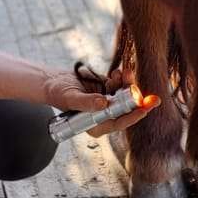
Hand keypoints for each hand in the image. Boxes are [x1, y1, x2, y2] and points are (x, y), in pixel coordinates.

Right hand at [40, 67, 154, 136]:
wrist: (53, 82)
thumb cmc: (58, 94)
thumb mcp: (71, 99)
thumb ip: (86, 103)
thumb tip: (104, 103)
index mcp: (96, 125)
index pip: (119, 123)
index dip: (133, 116)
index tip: (143, 109)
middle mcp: (104, 116)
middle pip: (126, 109)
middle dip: (133, 96)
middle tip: (136, 84)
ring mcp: (106, 102)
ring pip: (125, 95)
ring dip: (127, 83)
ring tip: (124, 73)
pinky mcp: (106, 90)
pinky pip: (119, 85)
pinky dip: (120, 78)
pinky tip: (116, 72)